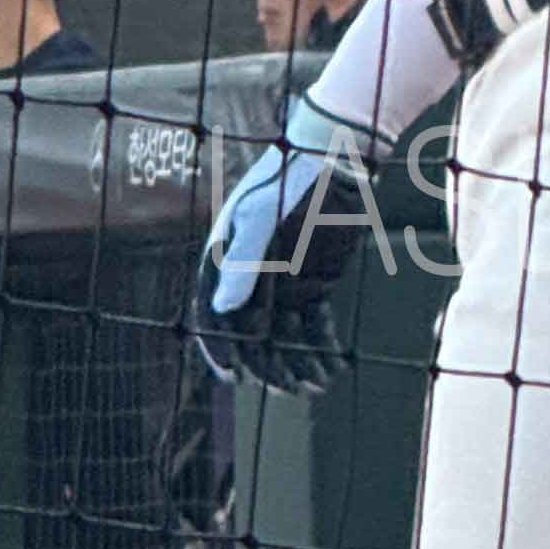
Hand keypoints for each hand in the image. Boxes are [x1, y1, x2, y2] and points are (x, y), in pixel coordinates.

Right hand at [193, 118, 368, 394]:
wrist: (336, 159)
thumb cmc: (291, 180)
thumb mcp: (263, 218)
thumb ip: (242, 262)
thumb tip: (221, 309)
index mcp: (225, 259)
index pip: (213, 311)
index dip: (220, 346)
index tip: (233, 375)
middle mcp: (251, 277)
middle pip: (250, 332)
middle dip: (266, 365)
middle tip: (285, 390)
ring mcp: (283, 283)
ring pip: (283, 336)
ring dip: (297, 363)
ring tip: (315, 386)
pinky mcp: (315, 285)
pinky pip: (314, 326)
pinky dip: (322, 347)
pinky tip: (333, 368)